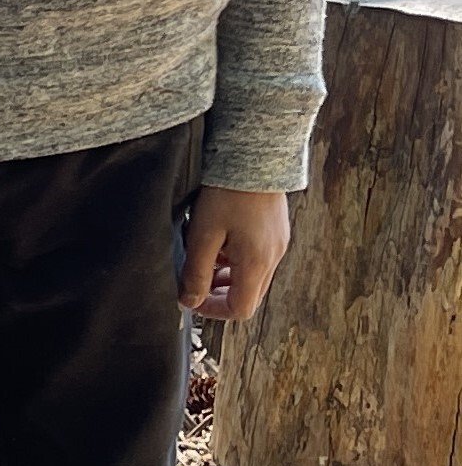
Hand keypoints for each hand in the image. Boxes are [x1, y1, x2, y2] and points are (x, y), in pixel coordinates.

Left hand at [179, 186, 289, 323]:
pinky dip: (237, 258)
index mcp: (257, 263)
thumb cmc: (227, 193)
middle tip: (195, 278)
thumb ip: (195, 272)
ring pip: (252, 275)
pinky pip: (257, 257)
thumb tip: (188, 301)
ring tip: (204, 255)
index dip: (214, 310)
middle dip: (219, 293)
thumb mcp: (203, 234)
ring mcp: (278, 243)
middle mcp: (273, 257)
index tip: (192, 298)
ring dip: (227, 275)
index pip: (241, 309)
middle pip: (249, 294)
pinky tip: (219, 238)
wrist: (253, 155)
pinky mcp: (276, 231)